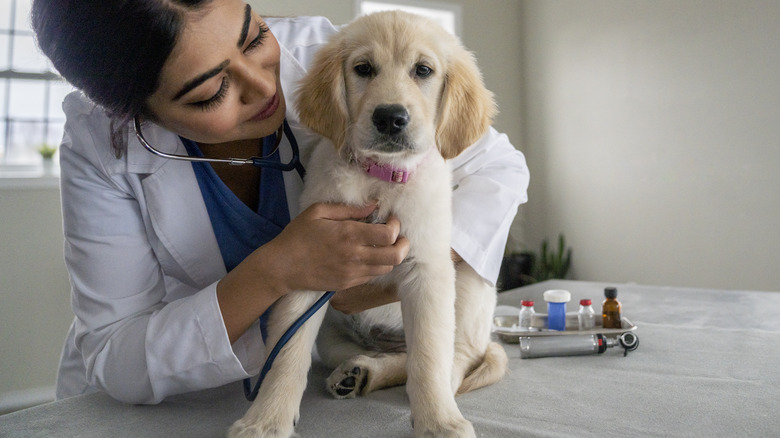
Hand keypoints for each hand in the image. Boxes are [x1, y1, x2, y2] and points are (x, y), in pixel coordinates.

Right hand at [217, 202, 408, 342]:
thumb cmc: (298, 235)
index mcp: (348, 235)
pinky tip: (367, 255)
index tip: (390, 219)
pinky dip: (376, 265)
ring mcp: (352, 274)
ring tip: (382, 245)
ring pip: (387, 268)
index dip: (396, 226)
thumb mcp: (318, 212)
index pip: (388, 235)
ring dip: (390, 256)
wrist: (282, 267)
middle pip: (396, 256)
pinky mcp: (348, 284)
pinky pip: (372, 276)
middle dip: (403, 244)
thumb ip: (348, 208)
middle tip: (397, 236)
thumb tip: (373, 205)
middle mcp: (355, 256)